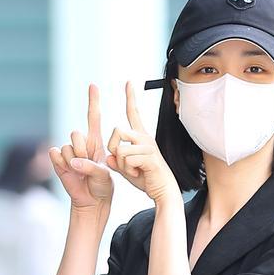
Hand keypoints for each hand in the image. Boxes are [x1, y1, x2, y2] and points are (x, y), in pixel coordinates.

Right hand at [48, 83, 113, 210]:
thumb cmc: (102, 186)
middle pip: (75, 133)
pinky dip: (62, 164)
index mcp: (95, 142)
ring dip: (73, 161)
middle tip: (87, 164)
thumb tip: (72, 162)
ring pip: (66, 147)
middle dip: (81, 150)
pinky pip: (55, 155)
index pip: (93, 117)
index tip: (93, 85)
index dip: (93, 101)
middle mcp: (81, 144)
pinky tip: (69, 172)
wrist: (92, 201)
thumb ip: (90, 167)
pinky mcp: (58, 161)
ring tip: (81, 172)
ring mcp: (69, 152)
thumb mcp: (104, 175)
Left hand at [105, 81, 179, 203]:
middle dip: (113, 148)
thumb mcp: (127, 169)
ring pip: (120, 149)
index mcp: (140, 137)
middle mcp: (145, 138)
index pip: (133, 113)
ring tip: (133, 171)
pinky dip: (128, 171)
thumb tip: (109, 157)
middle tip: (122, 162)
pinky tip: (138, 174)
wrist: (163, 191)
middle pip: (117, 130)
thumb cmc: (147, 179)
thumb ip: (117, 162)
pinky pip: (127, 159)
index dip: (131, 97)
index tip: (129, 83)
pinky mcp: (149, 157)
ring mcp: (148, 146)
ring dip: (121, 164)